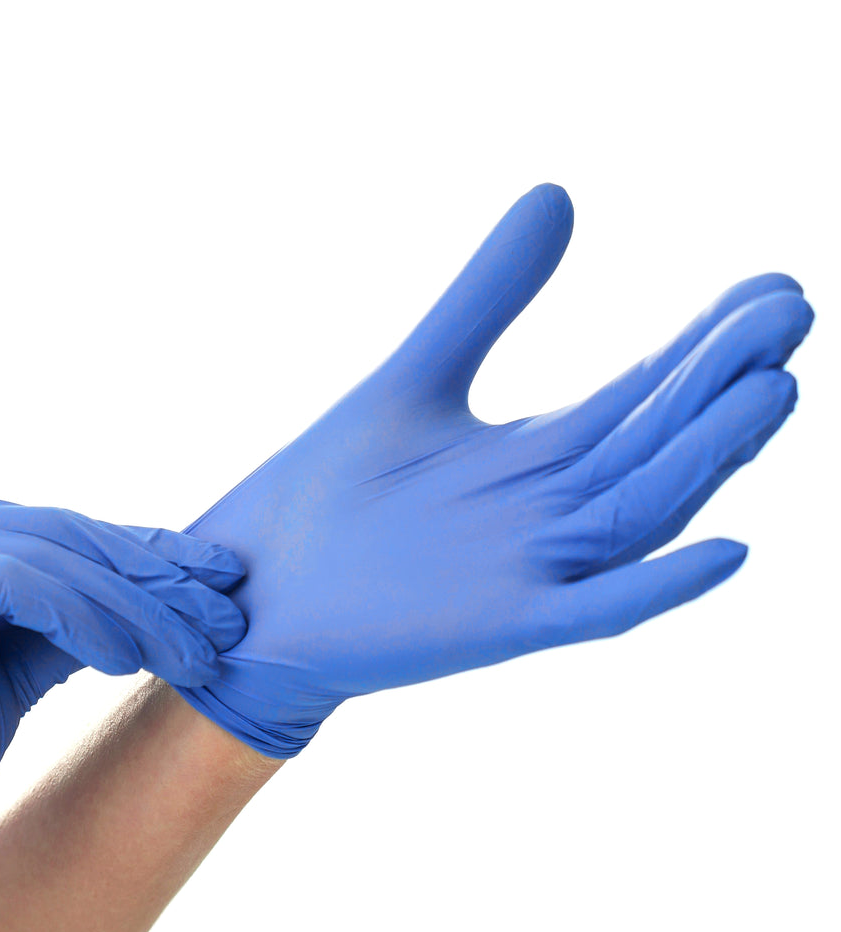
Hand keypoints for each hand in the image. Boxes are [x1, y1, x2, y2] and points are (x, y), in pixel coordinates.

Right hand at [0, 499, 245, 931]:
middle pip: (58, 536)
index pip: (54, 533)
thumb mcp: (11, 669)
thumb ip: (68, 619)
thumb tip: (156, 593)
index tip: (213, 579)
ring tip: (198, 646)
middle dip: (153, 575)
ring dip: (137, 603)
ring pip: (46, 555)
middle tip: (227, 610)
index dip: (141, 553)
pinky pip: (13, 583)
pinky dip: (85, 616)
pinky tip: (135, 656)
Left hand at [174, 184, 812, 756]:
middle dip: (720, 383)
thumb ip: (484, 297)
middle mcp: (545, 512)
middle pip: (653, 442)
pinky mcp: (496, 627)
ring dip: (707, 460)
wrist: (256, 593)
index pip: (639, 393)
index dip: (704, 344)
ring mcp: (527, 573)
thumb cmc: (328, 497)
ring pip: (638, 511)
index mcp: (532, 457)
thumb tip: (559, 192)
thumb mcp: (413, 378)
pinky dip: (655, 586)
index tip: (771, 287)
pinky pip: (593, 611)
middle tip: (789, 312)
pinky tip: (729, 551)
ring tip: (774, 389)